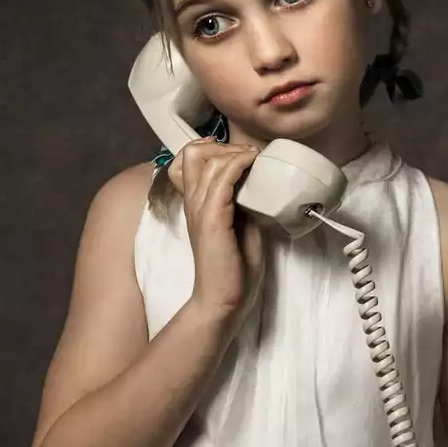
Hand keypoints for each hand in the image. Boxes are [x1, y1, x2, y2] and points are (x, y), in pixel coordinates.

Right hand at [166, 136, 267, 323]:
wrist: (223, 300)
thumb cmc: (233, 269)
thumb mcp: (240, 226)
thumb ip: (242, 204)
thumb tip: (259, 184)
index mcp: (196, 204)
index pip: (188, 161)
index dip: (211, 148)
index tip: (239, 152)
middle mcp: (193, 203)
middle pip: (193, 153)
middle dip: (224, 146)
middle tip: (249, 154)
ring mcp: (200, 209)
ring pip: (207, 160)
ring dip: (235, 152)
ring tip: (255, 157)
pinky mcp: (212, 219)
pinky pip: (222, 178)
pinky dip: (239, 164)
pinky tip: (254, 164)